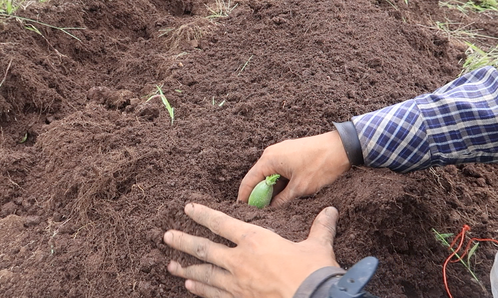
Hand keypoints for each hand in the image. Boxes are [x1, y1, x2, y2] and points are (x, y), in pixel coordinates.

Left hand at [164, 203, 339, 297]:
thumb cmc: (314, 273)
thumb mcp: (318, 246)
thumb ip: (320, 227)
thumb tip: (331, 211)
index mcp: (255, 241)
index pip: (222, 223)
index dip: (203, 214)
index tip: (188, 209)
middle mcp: (240, 260)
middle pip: (204, 248)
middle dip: (183, 241)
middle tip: (166, 237)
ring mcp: (237, 284)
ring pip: (204, 273)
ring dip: (186, 268)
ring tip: (171, 265)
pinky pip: (214, 294)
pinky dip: (201, 290)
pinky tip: (191, 286)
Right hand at [237, 131, 350, 205]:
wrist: (343, 148)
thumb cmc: (321, 165)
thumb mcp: (300, 188)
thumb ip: (282, 200)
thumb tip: (272, 208)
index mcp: (269, 159)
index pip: (249, 180)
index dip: (244, 196)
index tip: (242, 210)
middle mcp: (272, 153)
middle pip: (258, 177)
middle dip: (258, 194)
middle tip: (258, 212)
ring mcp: (282, 152)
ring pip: (270, 174)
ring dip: (270, 189)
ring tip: (271, 206)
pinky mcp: (291, 153)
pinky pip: (279, 170)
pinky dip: (279, 182)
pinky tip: (283, 195)